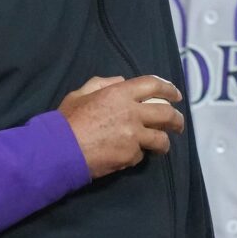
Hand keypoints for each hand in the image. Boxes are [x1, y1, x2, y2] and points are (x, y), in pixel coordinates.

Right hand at [59, 74, 184, 178]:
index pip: (154, 85)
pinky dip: (137, 154)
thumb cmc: (67, 121)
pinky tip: (129, 155)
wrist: (59, 150)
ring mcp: (133, 136)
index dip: (169, 88)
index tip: (176, 95)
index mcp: (120, 93)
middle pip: (166, 114)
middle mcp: (132, 112)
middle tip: (177, 124)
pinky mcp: (130, 156)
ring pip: (161, 139)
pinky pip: (141, 155)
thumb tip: (121, 81)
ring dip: (164, 143)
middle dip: (177, 119)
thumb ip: (102, 84)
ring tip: (161, 146)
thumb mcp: (81, 94)